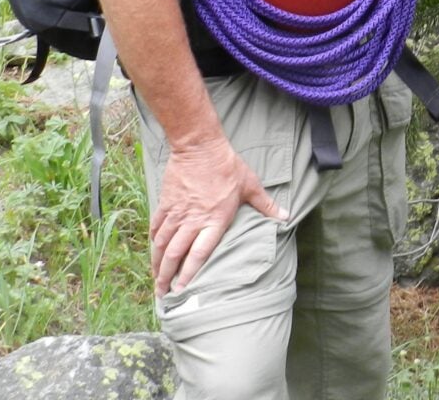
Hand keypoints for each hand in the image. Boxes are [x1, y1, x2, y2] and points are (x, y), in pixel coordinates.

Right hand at [148, 136, 286, 292]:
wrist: (199, 146)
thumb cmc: (227, 166)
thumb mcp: (250, 185)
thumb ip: (266, 205)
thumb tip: (285, 217)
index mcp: (214, 220)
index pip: (199, 254)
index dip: (189, 273)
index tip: (182, 289)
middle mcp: (193, 220)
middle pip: (174, 254)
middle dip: (166, 276)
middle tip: (162, 293)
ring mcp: (177, 212)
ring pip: (162, 243)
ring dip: (156, 263)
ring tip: (155, 279)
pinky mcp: (166, 202)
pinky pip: (156, 226)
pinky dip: (153, 240)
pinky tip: (152, 250)